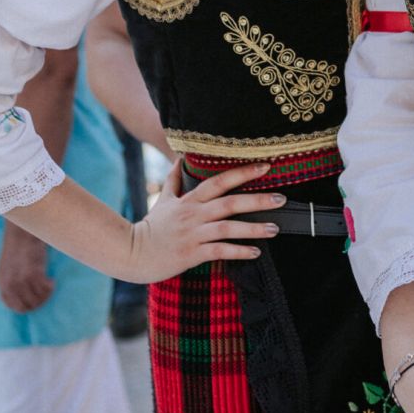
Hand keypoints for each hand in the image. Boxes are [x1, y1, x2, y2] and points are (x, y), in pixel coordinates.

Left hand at [0, 223, 54, 312]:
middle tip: (46, 294)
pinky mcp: (32, 272)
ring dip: (46, 295)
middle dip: (38, 303)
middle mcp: (9, 283)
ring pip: (36, 300)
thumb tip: (24, 293)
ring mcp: (20, 279)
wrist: (23, 229)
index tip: (35, 299)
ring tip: (50, 286)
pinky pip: (44, 289)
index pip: (11, 305)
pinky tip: (52, 280)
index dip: (24, 306)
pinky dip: (50, 287)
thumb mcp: (9, 264)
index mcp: (2, 281)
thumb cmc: (20, 244)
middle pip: (25, 306)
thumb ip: (12, 278)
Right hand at [122, 163, 282, 282]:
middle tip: (281, 199)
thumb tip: (179, 158)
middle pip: (229, 203)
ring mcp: (193, 234)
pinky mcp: (191, 254)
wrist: (132, 253)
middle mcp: (193, 215)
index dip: (241, 173)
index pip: (218, 181)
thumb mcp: (163, 200)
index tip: (265, 166)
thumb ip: (174, 179)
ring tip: (275, 228)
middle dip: (256, 200)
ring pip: (227, 228)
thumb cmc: (151, 227)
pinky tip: (255, 252)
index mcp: (189, 200)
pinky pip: (219, 252)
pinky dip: (238, 251)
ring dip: (253, 228)